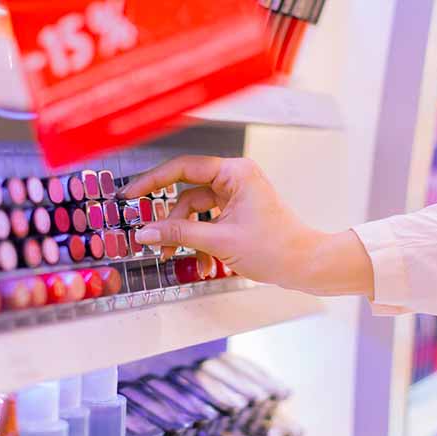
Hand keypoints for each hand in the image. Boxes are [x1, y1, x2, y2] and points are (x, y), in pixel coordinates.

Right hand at [118, 156, 373, 296]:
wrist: (306, 265)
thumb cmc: (275, 248)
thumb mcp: (219, 241)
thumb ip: (178, 233)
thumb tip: (144, 232)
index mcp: (234, 172)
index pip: (183, 168)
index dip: (152, 181)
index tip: (130, 195)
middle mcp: (235, 178)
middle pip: (187, 195)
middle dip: (172, 222)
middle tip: (149, 239)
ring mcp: (237, 196)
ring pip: (196, 213)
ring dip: (187, 239)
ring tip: (184, 260)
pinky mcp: (238, 213)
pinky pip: (208, 223)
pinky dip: (202, 244)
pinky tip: (206, 266)